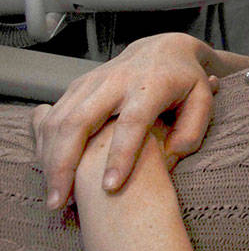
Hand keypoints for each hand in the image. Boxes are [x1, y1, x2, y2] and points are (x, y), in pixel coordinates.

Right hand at [31, 32, 219, 209]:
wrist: (163, 48)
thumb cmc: (185, 82)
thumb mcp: (202, 100)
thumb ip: (192, 130)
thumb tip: (170, 157)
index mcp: (151, 86)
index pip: (131, 122)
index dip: (120, 155)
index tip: (110, 188)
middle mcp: (116, 81)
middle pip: (80, 122)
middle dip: (65, 164)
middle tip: (60, 202)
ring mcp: (91, 82)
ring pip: (59, 121)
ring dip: (49, 161)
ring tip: (55, 197)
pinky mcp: (76, 86)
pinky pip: (51, 117)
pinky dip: (45, 146)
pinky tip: (50, 173)